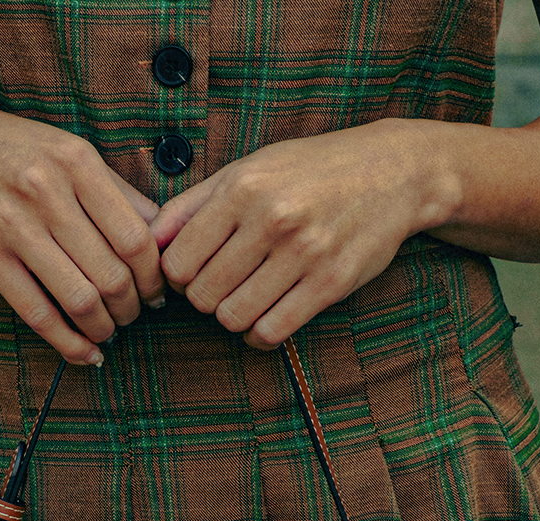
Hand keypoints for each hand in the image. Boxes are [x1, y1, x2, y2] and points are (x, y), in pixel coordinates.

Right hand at [0, 97, 165, 362]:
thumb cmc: (9, 149)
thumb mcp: (66, 150)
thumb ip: (115, 191)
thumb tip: (164, 232)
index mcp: (76, 162)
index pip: (136, 238)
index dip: (154, 277)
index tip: (156, 293)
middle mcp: (46, 192)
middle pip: (113, 274)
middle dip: (132, 308)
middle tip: (134, 315)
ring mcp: (13, 227)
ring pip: (81, 299)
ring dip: (104, 328)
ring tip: (109, 331)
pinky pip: (39, 315)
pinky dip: (69, 344)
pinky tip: (86, 355)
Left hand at [150, 121, 456, 348]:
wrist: (392, 171)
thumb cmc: (309, 171)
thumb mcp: (249, 168)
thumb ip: (194, 205)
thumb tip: (147, 241)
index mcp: (243, 187)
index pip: (177, 261)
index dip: (177, 277)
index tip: (195, 271)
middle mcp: (272, 218)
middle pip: (202, 295)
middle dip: (205, 299)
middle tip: (222, 286)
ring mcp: (304, 253)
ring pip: (233, 318)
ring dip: (233, 317)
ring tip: (246, 298)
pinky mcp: (330, 284)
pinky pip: (271, 332)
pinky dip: (260, 334)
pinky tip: (266, 317)